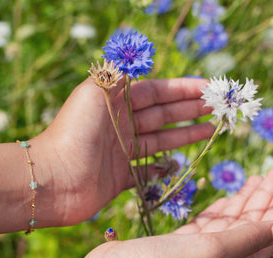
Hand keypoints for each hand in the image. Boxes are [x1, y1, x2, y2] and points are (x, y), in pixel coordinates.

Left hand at [31, 77, 213, 226]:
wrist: (54, 179)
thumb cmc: (74, 133)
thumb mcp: (95, 92)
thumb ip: (117, 76)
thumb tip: (134, 62)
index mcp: (115, 103)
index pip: (156, 92)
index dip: (182, 90)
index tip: (208, 89)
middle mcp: (120, 126)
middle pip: (161, 115)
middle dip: (189, 110)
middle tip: (217, 109)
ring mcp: (121, 153)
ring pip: (159, 141)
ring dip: (184, 135)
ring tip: (211, 130)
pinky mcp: (120, 178)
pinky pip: (147, 171)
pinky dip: (163, 168)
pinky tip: (180, 163)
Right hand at [78, 168, 272, 257]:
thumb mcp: (213, 252)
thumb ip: (248, 238)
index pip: (264, 236)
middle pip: (248, 226)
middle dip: (262, 199)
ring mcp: (196, 252)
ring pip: (227, 222)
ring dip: (242, 201)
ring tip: (256, 180)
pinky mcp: (177, 243)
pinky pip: (205, 224)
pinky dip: (217, 211)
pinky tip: (227, 200)